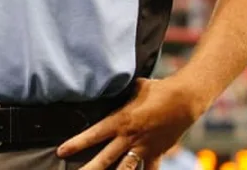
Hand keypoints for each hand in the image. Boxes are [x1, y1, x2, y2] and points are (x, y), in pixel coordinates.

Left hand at [56, 78, 205, 168]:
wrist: (185, 99)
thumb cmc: (157, 89)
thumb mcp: (132, 88)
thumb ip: (118, 93)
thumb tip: (104, 85)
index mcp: (120, 121)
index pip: (93, 135)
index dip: (76, 144)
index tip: (61, 152)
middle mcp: (129, 138)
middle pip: (105, 158)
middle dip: (90, 169)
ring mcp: (144, 148)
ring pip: (126, 169)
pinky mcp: (157, 153)